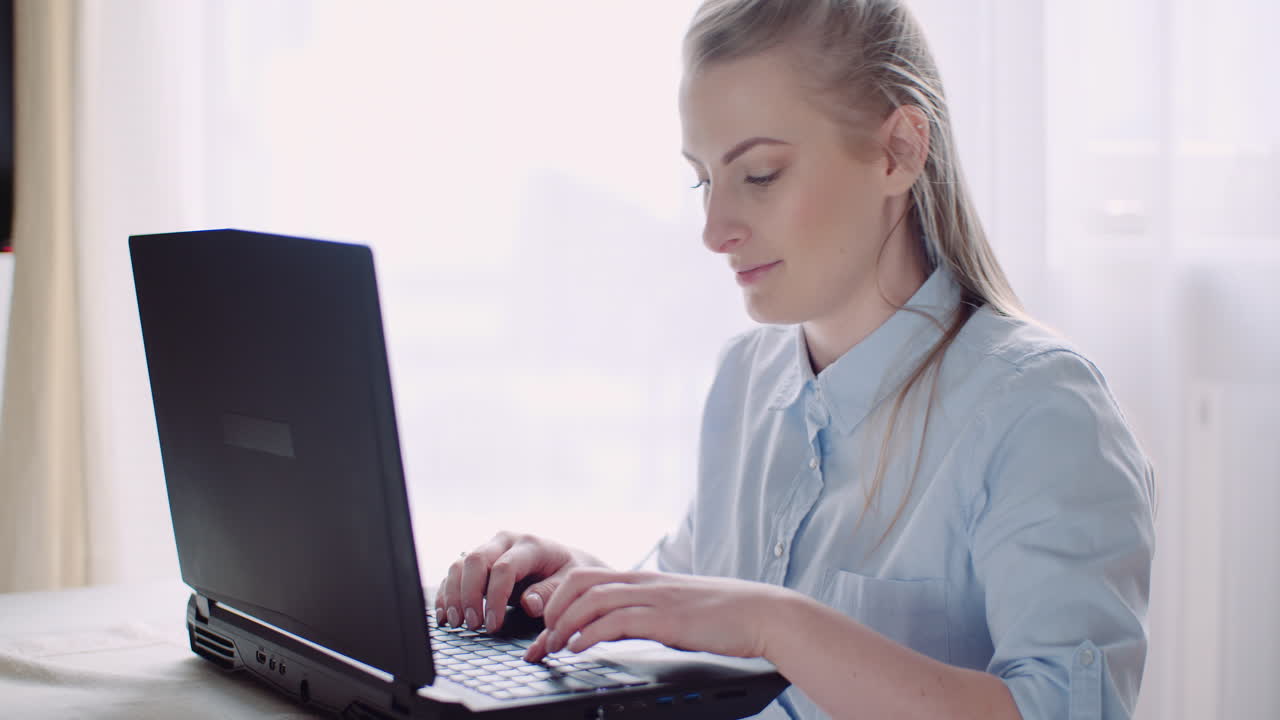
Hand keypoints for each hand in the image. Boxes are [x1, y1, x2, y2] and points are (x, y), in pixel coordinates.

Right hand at [433, 531, 607, 631]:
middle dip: (469, 595)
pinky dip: (446, 594)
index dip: (494, 598)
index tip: (493, 626)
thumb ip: (550, 592)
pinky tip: (444, 615)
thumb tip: (529, 604)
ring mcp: (489, 549)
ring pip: (460, 565)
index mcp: (530, 545)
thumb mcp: (569, 582)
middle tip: (473, 624)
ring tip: (457, 623)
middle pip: (476, 560)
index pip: (504, 567)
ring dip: (453, 595)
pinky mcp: (478, 562)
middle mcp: (505, 542)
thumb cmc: (567, 573)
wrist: (565, 562)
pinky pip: (454, 573)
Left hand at [523, 569, 786, 662]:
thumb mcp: (674, 610)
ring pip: (590, 599)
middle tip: (542, 639)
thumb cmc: (724, 616)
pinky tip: (578, 649)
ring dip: (563, 624)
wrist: (761, 613)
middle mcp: (643, 584)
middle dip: (551, 609)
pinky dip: (588, 634)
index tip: (545, 629)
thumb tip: (613, 628)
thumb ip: (643, 614)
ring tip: (553, 647)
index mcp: (643, 581)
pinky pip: (615, 621)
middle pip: (578, 582)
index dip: (557, 600)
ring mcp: (653, 599)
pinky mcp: (664, 619)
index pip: (586, 578)